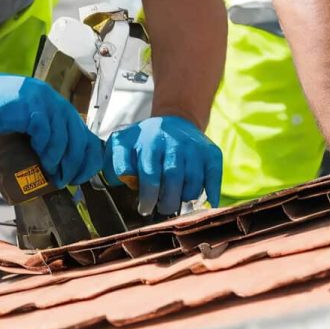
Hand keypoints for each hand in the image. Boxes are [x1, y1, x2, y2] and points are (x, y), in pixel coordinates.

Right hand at [0, 54, 102, 188]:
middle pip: (77, 137)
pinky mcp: (29, 106)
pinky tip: (42, 161)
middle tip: (65, 180)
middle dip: (74, 164)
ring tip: (53, 175)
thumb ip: (44, 136)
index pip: (85, 134)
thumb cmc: (2, 112)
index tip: (80, 177)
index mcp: (60, 108)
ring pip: (62, 136)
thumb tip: (58, 169)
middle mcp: (56, 103)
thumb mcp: (30, 123)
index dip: (88, 158)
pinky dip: (45, 149)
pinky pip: (44, 131)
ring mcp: (44, 102)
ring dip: (59, 160)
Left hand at [103, 115, 222, 215]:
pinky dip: (211, 192)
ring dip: (186, 198)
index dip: (148, 197)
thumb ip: (115, 162)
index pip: (149, 174)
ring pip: (194, 181)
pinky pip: (214, 175)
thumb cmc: (145, 140)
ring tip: (178, 202)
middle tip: (163, 209)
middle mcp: (173, 142)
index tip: (145, 208)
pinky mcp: (211, 152)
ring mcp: (194, 147)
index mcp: (149, 141)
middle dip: (167, 202)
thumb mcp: (123, 144)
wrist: (175, 120)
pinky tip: (206, 203)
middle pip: (173, 178)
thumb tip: (119, 180)